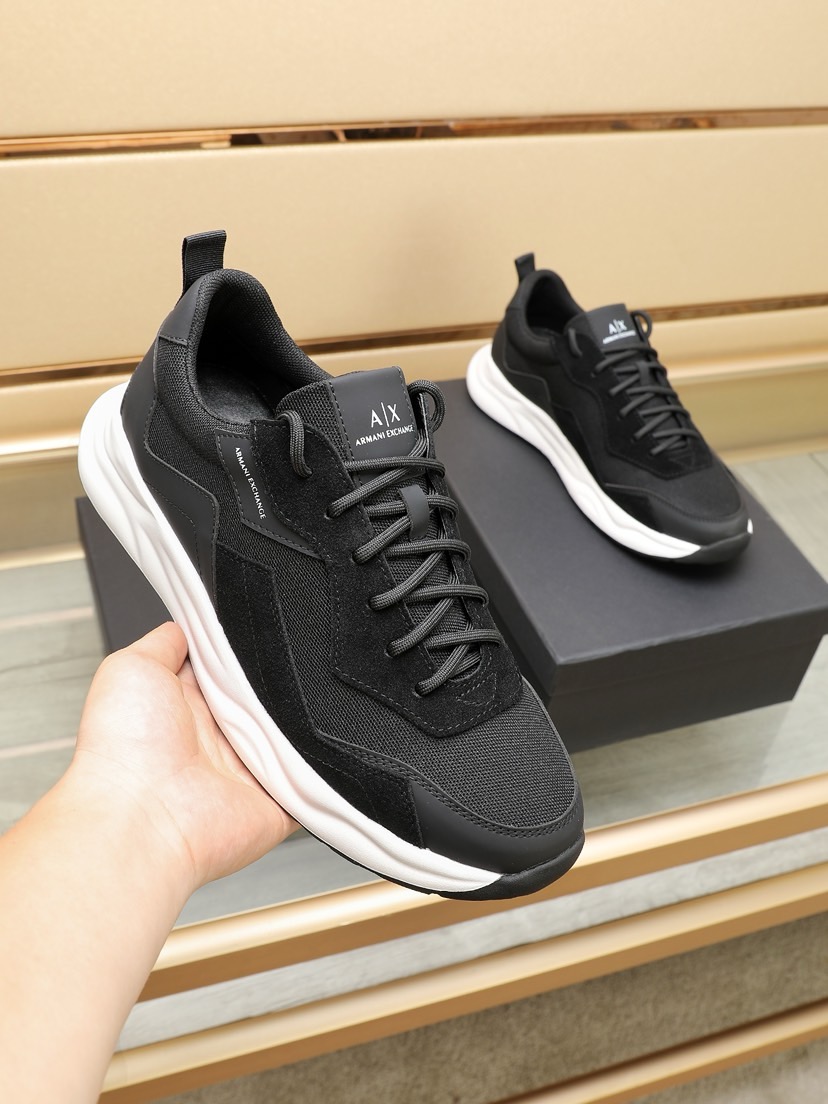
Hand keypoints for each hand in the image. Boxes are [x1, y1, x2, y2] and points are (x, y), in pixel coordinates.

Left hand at [72, 622, 294, 894]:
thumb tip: (187, 626)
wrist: (140, 818)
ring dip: (296, 720)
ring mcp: (248, 773)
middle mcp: (217, 741)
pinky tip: (317, 745)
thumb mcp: (131, 668)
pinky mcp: (277, 804)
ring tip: (290, 705)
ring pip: (294, 734)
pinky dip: (322, 766)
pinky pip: (315, 780)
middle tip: (276, 670)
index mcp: (186, 708)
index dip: (245, 653)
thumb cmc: (122, 750)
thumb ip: (165, 643)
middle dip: (277, 681)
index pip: (229, 670)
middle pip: (267, 698)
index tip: (263, 632)